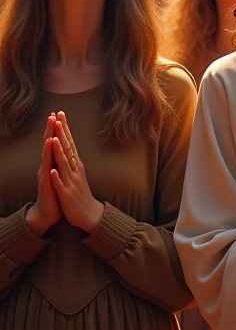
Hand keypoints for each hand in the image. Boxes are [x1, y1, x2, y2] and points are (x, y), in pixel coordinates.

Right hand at [25, 114, 61, 236]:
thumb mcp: (58, 174)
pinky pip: (47, 173)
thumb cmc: (54, 193)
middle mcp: (46, 167)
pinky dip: (48, 163)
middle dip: (50, 131)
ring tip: (50, 132)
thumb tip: (62, 148)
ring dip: (48, 144)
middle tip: (52, 115)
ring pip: (46, 157)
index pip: (54, 143)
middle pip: (48, 146)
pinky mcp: (46, 186)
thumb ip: (58, 162)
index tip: (58, 114)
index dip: (56, 129)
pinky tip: (49, 157)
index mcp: (52, 163)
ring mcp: (45, 176)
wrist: (47, 213)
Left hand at [49, 112, 103, 233]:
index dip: (65, 129)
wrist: (90, 215)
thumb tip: (69, 145)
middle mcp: (75, 170)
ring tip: (54, 139)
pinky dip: (57, 178)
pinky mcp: (67, 195)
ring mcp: (71, 182)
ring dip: (59, 152)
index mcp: (76, 165)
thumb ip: (72, 160)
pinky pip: (61, 185)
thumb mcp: (78, 173)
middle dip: (62, 133)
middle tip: (57, 118)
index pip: (70, 142)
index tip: (60, 115)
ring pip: (64, 165)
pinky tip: (52, 171)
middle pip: (68, 148)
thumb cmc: (81, 194)